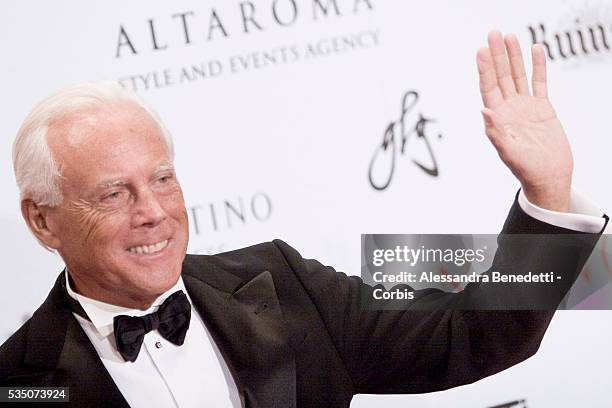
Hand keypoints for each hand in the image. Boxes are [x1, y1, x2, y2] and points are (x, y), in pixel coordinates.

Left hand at [477, 30, 571, 211]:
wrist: (548, 177)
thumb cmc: (526, 169)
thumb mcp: (509, 152)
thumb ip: (495, 133)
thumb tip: (484, 111)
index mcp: (498, 118)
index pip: (489, 88)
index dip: (485, 70)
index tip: (481, 51)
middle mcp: (509, 109)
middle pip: (501, 77)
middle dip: (497, 56)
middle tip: (493, 34)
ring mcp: (525, 107)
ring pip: (518, 76)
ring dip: (514, 57)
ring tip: (509, 37)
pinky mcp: (543, 108)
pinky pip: (539, 82)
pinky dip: (538, 66)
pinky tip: (535, 50)